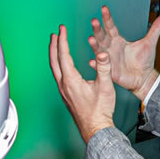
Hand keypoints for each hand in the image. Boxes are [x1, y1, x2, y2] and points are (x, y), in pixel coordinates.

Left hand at [48, 24, 116, 144]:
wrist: (95, 129)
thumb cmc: (100, 111)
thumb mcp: (105, 87)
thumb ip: (104, 68)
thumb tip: (102, 53)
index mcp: (71, 81)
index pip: (64, 55)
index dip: (62, 40)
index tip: (62, 29)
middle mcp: (64, 85)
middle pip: (54, 61)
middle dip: (54, 45)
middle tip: (55, 33)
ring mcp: (64, 91)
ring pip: (55, 69)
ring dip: (54, 55)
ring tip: (56, 46)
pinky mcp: (66, 96)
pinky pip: (58, 76)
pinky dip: (58, 65)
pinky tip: (63, 66)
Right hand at [88, 6, 159, 96]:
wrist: (144, 78)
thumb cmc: (144, 61)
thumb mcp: (150, 42)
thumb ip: (156, 28)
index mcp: (118, 40)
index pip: (110, 27)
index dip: (107, 18)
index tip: (104, 8)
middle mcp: (111, 48)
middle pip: (102, 36)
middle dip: (98, 29)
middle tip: (94, 21)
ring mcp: (109, 59)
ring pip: (99, 50)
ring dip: (94, 45)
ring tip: (91, 39)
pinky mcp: (110, 70)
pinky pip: (101, 66)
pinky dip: (96, 64)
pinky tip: (92, 61)